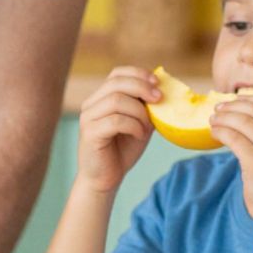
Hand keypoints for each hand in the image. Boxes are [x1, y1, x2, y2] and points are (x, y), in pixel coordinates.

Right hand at [75, 67, 158, 194]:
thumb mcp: (139, 123)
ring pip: (116, 100)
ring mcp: (88, 118)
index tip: (157, 82)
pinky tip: (139, 136)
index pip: (117, 73)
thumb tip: (164, 90)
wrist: (106, 178)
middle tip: (159, 99)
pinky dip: (133, 126)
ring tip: (146, 127)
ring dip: (139, 112)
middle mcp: (91, 104)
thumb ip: (146, 107)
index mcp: (101, 98)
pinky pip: (115, 120)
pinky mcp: (90, 133)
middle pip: (116, 83)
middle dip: (141, 87)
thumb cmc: (122, 150)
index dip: (138, 73)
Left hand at [209, 94, 252, 223]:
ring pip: (242, 121)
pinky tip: (214, 133)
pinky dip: (220, 132)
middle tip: (218, 109)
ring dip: (223, 118)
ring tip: (213, 120)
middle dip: (233, 106)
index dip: (251, 98)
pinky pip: (233, 138)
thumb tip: (241, 114)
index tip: (235, 100)